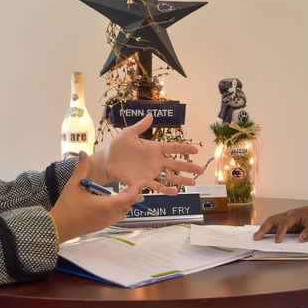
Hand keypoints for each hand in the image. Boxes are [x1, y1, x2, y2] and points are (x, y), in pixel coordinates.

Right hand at [50, 152, 145, 241]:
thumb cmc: (65, 208)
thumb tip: (83, 153)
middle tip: (136, 183)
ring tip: (126, 191)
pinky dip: (120, 208)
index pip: (129, 197)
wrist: (57, 228)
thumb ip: (81, 169)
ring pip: (124, 212)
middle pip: (129, 204)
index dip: (137, 188)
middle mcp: (110, 216)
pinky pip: (117, 217)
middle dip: (134, 194)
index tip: (143, 180)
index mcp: (106, 206)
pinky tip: (113, 201)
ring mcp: (106, 223)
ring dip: (127, 202)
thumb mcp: (73, 186)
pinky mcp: (102, 226)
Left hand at [88, 113, 203, 194]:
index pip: (172, 148)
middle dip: (188, 167)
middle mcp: (155, 161)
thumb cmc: (116, 146)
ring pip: (169, 177)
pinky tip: (174, 193)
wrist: (106, 162)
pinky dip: (166, 190)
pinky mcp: (143, 181)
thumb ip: (140, 126)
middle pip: (175, 164)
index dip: (184, 149)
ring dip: (181, 180)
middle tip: (201, 170)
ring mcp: (151, 172)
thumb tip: (150, 115)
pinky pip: (156, 186)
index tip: (195, 150)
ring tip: (193, 183)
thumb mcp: (128, 134)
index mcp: (153, 148)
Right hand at [253, 204, 307, 241]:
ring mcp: (288, 218)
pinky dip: (270, 230)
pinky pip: (277, 226)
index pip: (285, 223)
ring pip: (273, 222)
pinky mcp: (289, 223)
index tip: (277, 241)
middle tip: (257, 237)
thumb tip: (301, 239)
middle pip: (273, 220)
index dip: (280, 232)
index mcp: (296, 214)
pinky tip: (264, 236)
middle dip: (264, 228)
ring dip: (264, 229)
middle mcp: (289, 214)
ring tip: (257, 237)